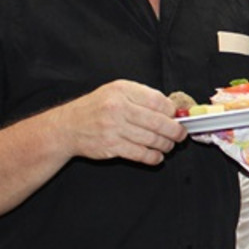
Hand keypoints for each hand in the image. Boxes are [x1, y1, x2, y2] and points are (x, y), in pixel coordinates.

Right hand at [57, 80, 186, 165]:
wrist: (68, 126)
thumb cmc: (96, 108)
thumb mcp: (116, 92)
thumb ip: (142, 97)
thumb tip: (171, 109)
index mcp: (122, 91)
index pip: (157, 101)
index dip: (172, 111)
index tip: (177, 117)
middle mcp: (118, 108)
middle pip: (159, 122)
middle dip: (175, 131)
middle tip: (180, 135)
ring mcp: (114, 128)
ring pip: (152, 140)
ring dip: (166, 145)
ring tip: (169, 145)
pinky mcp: (112, 146)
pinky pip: (140, 154)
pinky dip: (154, 157)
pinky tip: (157, 156)